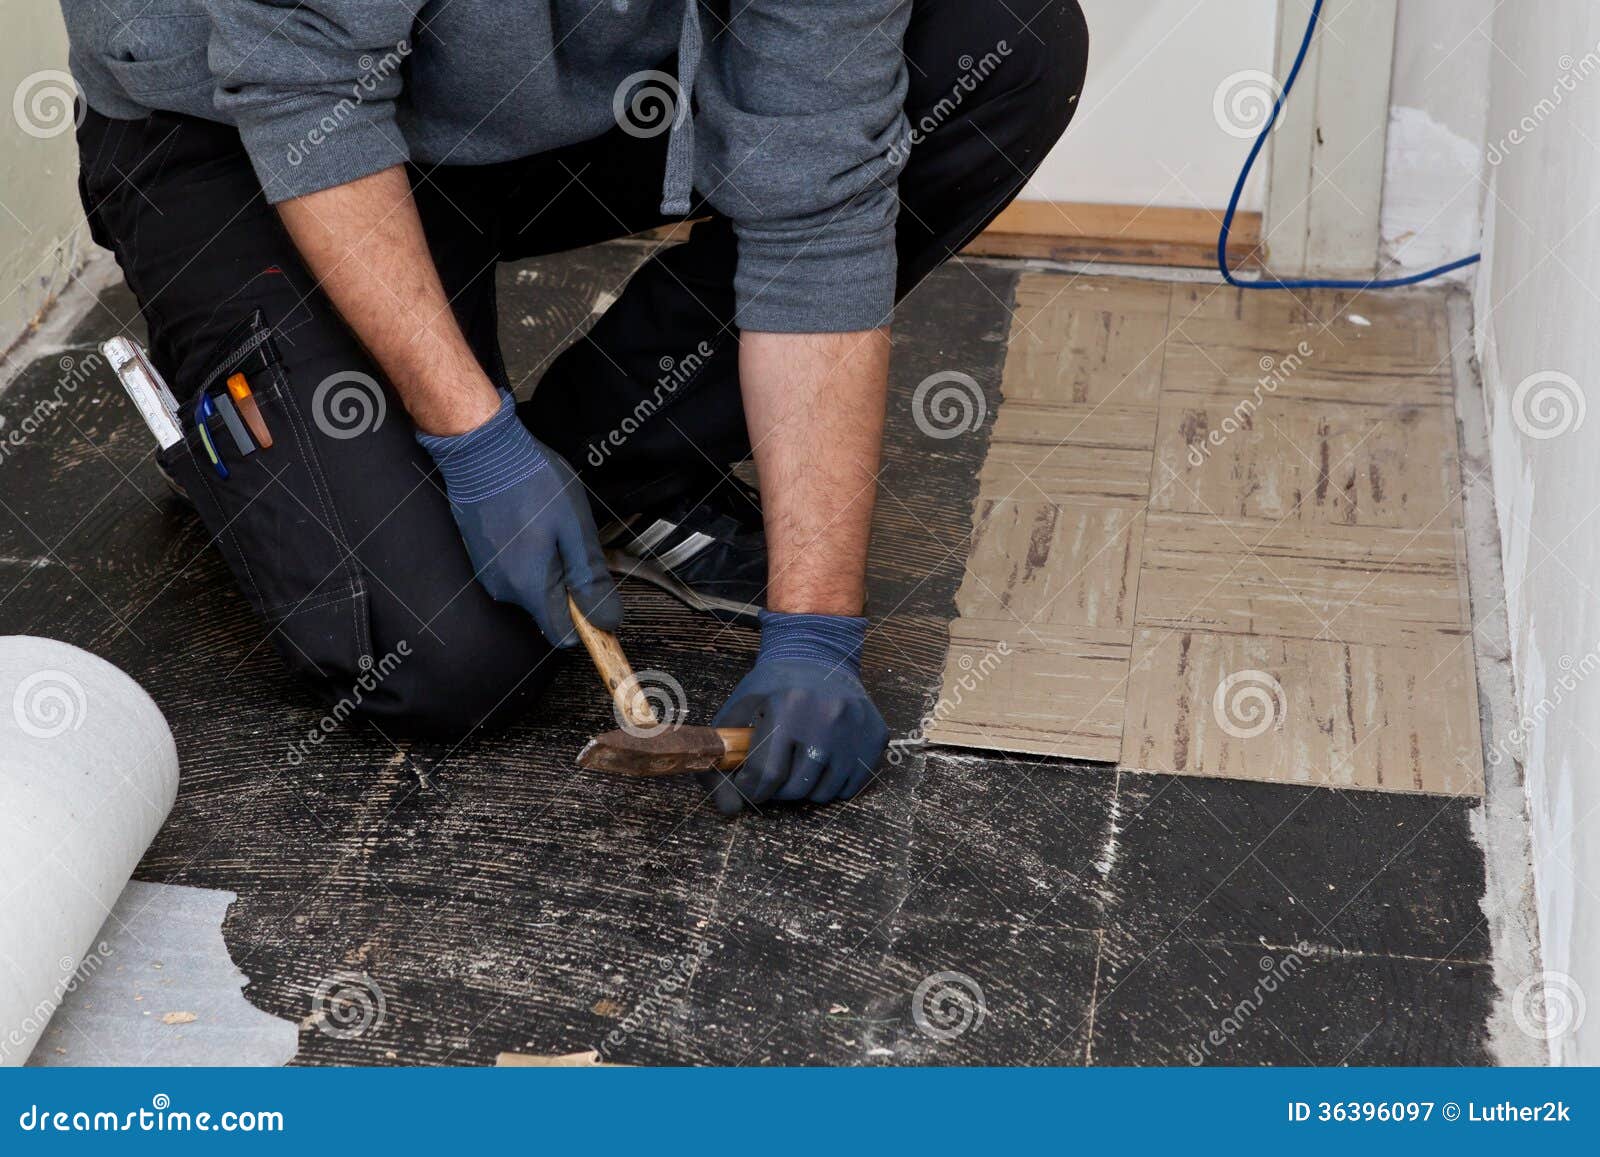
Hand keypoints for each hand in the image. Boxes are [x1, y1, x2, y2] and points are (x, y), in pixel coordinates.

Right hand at [417, 390, 620, 646]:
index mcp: (530, 587)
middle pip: (550, 610)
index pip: (564, 636)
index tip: (598, 593)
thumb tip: (607, 621)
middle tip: (571, 539)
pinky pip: (515, 571)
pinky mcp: (481, 558)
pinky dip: (530, 554)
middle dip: (569, 585)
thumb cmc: (530, 481)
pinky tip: (530, 521)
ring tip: (548, 523)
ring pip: (533, 588)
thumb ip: (590, 579)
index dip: (588, 621)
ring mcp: (489, 574)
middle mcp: (504, 589)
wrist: (482, 448)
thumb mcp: (575, 528)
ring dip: (549, 566)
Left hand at [701, 611, 887, 814]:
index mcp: (787, 709)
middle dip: (778, 790)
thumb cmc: (775, 684)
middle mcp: (825, 720)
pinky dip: (833, 784)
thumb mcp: (741, 706)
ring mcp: (855, 729)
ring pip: (824, 793)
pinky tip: (823, 762)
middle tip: (774, 776)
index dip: (752, 789)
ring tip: (798, 765)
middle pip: (796, 789)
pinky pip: (851, 787)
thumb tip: (728, 805)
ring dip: (806, 788)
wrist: (819, 655)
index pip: (766, 775)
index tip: (749, 787)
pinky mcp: (876, 737)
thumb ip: (724, 753)